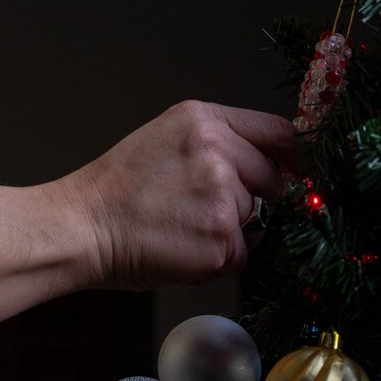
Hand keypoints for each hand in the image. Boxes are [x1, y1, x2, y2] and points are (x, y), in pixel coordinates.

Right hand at [68, 100, 298, 289]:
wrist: (82, 226)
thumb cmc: (117, 190)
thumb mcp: (165, 139)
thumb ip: (216, 142)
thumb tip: (271, 165)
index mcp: (203, 120)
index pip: (277, 131)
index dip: (294, 156)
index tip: (298, 171)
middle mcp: (217, 151)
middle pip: (271, 179)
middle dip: (250, 198)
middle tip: (202, 209)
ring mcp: (222, 195)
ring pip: (256, 219)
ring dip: (229, 232)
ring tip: (182, 228)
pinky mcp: (222, 239)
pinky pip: (242, 254)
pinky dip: (218, 260)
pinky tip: (182, 249)